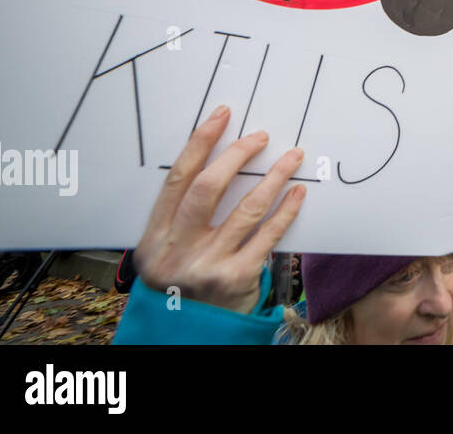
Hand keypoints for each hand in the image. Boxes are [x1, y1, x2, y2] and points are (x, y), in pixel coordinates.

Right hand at [134, 105, 305, 313]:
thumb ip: (180, 217)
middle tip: (261, 137)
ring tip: (292, 156)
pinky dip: (287, 210)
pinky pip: (269, 235)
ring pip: (247, 208)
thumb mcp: (165, 254)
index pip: (178, 179)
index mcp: (154, 238)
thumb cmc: (180, 286)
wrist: (188, 335)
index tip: (222, 116)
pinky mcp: (239, 278)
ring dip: (274, 177)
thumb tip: (216, 161)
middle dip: (237, 155)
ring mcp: (209, 265)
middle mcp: (178, 251)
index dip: (201, 143)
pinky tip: (297, 192)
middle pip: (208, 188)